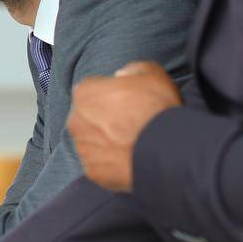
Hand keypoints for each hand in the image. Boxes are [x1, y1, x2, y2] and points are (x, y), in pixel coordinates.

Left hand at [69, 60, 181, 191]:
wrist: (166, 150)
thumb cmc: (157, 108)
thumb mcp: (151, 72)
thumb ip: (130, 70)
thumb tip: (121, 76)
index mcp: (84, 92)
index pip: (92, 90)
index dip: (111, 96)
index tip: (127, 103)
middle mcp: (76, 119)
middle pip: (88, 117)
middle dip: (104, 119)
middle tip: (131, 124)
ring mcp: (83, 148)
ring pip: (92, 142)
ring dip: (107, 142)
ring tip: (133, 144)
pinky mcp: (92, 171)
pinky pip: (100, 165)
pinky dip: (112, 163)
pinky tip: (131, 159)